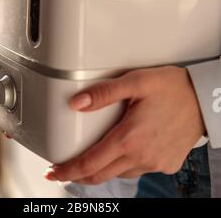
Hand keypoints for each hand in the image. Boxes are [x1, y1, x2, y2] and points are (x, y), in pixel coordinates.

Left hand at [44, 66, 205, 184]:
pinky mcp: (166, 164)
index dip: (69, 170)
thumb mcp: (135, 82)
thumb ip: (103, 93)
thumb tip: (76, 103)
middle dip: (80, 175)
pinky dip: (126, 165)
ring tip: (94, 157)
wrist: (204, 98)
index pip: (90, 163)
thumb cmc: (172, 87)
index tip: (54, 172)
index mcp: (129, 138)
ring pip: (120, 173)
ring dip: (103, 169)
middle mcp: (141, 156)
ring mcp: (155, 163)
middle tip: (65, 170)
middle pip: (101, 175)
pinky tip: (125, 151)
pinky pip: (139, 170)